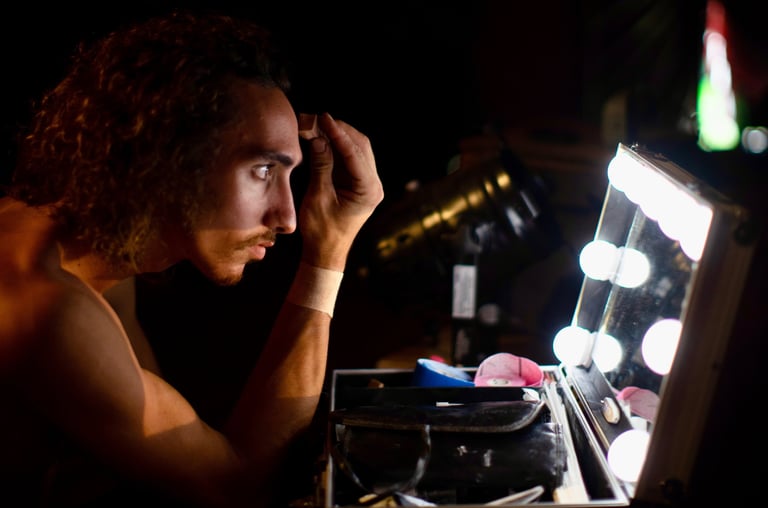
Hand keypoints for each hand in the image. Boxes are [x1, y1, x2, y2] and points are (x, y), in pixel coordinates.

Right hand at [298, 113, 383, 270]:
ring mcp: (368, 184)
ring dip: (338, 137)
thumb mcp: (318, 197)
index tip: (323, 117)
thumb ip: (321, 167)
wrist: (325, 253)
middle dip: (339, 131)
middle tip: (317, 119)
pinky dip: (337, 147)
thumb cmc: (322, 231)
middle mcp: (373, 185)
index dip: (338, 133)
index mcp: (369, 190)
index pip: (355, 153)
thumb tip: (319, 139)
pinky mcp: (358, 184)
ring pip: (357, 149)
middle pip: (361, 146)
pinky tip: (322, 139)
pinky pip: (350, 159)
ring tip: (317, 126)